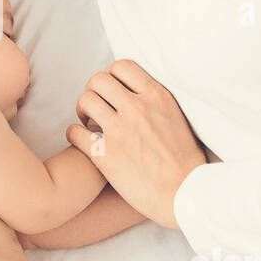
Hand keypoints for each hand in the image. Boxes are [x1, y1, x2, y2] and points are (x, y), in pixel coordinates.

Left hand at [66, 60, 206, 229]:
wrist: (186, 194)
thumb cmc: (186, 162)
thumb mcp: (178, 118)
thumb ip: (157, 102)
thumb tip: (140, 94)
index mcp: (157, 97)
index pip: (122, 66)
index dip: (111, 76)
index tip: (112, 92)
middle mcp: (137, 108)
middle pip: (97, 80)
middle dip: (93, 91)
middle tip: (96, 109)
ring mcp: (120, 131)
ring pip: (85, 101)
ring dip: (83, 111)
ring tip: (90, 124)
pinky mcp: (105, 155)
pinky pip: (74, 133)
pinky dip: (74, 135)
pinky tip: (82, 142)